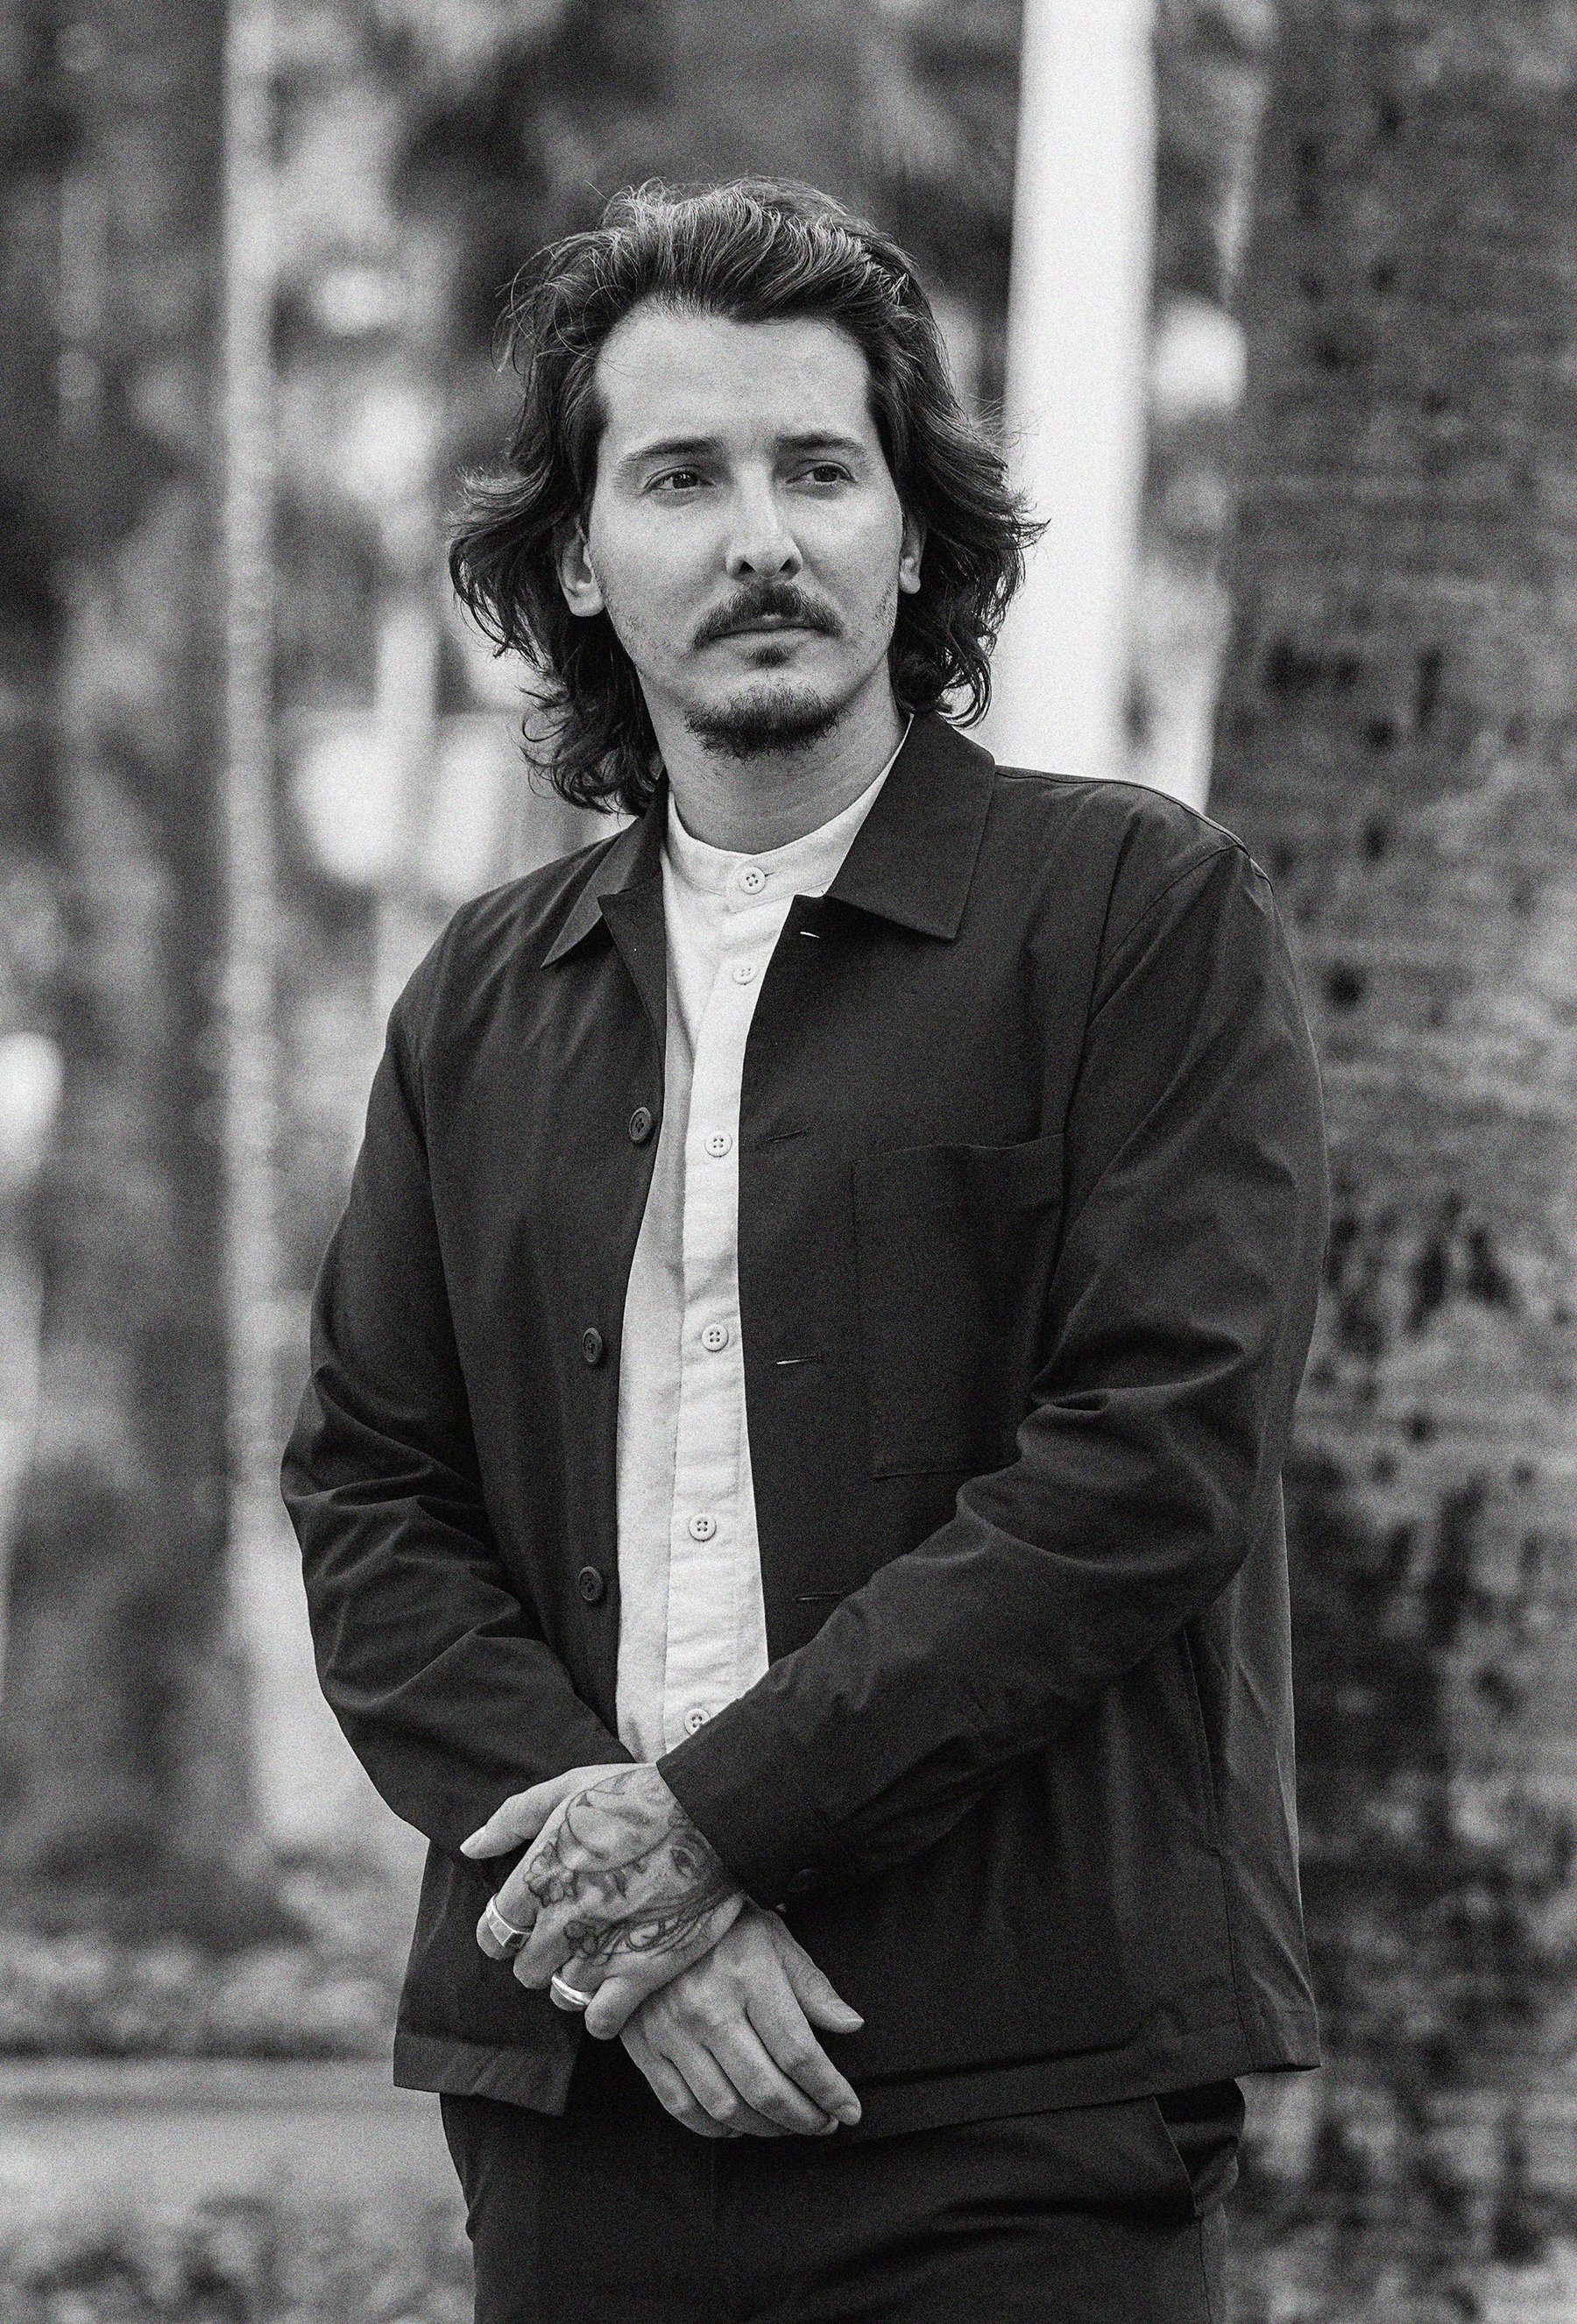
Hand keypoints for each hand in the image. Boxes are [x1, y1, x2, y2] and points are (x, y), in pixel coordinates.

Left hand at [462, 1761, 745, 2036]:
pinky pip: (601, 2020)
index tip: (528, 1927)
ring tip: (602, 1956)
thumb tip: (471, 1847)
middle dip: (542, 1957)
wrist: (710, 1812)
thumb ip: (513, 1817)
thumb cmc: (639, 1794)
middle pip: (526, 1969)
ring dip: (576, 1979)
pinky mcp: (641, 1971)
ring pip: (562, 1993)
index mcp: (540, 1874)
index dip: (509, 1933)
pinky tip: (617, 1991)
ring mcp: (601, 1949)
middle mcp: (562, 1918)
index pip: (495, 1932)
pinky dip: (604, 2013)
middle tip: (570, 1939)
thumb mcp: (570, 1787)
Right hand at [618, 1903, 863, 2138]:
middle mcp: (709, 2008)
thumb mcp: (776, 1940)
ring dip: (764, 2129)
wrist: (653, 1912)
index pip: (799, 2052)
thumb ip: (813, 1987)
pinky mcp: (645, 2047)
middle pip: (765, 2088)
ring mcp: (672, 2031)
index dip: (829, 2091)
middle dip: (803, 2118)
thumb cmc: (722, 1925)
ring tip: (786, 2125)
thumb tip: (850, 2024)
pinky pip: (681, 2106)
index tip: (849, 2111)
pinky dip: (712, 2127)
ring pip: (726, 2106)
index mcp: (749, 1976)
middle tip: (822, 2124)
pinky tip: (736, 2123)